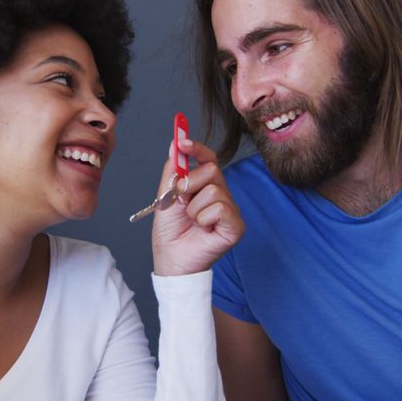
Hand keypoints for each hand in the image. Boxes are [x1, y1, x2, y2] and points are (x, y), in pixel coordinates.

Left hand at [150, 137, 243, 276]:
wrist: (171, 259)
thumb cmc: (170, 232)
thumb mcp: (165, 197)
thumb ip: (172, 172)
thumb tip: (175, 146)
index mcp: (205, 186)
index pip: (208, 159)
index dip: (197, 148)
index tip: (182, 141)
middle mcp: (221, 195)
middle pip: (211, 170)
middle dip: (189, 184)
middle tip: (181, 201)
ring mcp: (230, 210)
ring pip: (214, 190)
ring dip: (194, 207)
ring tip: (192, 221)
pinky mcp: (235, 225)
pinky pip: (220, 208)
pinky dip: (203, 218)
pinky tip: (202, 229)